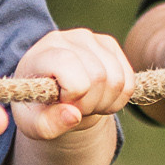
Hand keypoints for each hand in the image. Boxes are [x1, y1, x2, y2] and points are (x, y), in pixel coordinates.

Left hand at [7, 26, 133, 141]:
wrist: (56, 97)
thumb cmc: (41, 110)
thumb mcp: (35, 125)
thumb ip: (48, 124)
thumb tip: (73, 115)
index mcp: (42, 54)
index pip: (68, 64)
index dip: (73, 93)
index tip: (64, 103)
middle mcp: (68, 39)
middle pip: (98, 76)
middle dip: (90, 103)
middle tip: (77, 108)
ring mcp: (92, 39)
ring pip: (117, 80)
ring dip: (105, 103)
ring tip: (87, 104)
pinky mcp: (109, 45)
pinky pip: (129, 80)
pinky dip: (119, 99)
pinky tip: (101, 99)